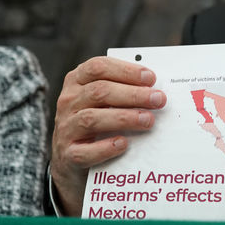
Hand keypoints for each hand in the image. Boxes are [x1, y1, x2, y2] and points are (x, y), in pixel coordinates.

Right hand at [50, 56, 166, 215]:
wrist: (74, 157)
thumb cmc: (99, 119)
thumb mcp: (106, 100)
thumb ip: (124, 89)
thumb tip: (157, 89)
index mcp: (77, 81)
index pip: (98, 67)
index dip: (126, 71)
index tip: (151, 78)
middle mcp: (68, 101)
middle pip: (99, 92)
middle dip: (133, 94)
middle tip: (158, 99)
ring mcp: (65, 128)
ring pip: (92, 119)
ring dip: (124, 118)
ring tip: (148, 120)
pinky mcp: (69, 154)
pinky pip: (85, 151)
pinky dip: (106, 147)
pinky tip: (123, 143)